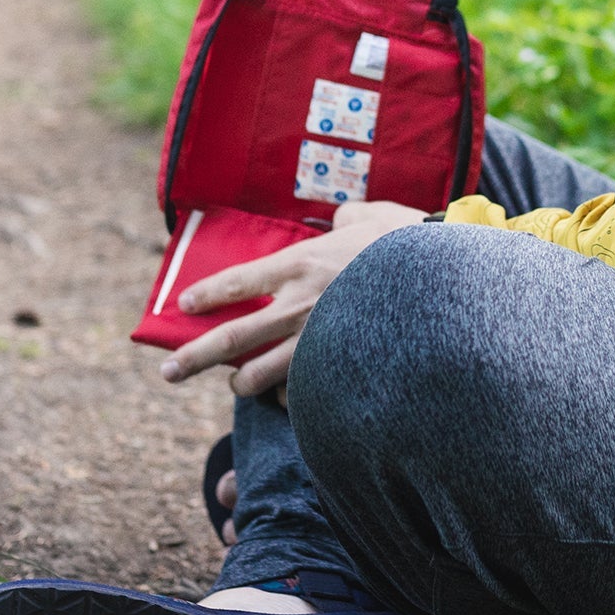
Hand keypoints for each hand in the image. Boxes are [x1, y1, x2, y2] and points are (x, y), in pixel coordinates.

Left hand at [161, 200, 426, 395]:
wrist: (446, 284)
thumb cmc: (411, 242)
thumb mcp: (372, 216)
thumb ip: (346, 218)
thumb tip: (339, 220)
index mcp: (301, 263)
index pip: (237, 281)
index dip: (206, 295)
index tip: (183, 306)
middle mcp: (300, 304)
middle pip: (234, 338)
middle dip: (195, 357)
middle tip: (168, 372)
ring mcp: (319, 342)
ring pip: (261, 375)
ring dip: (243, 383)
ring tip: (236, 385)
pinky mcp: (340, 369)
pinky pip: (303, 391)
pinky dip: (293, 396)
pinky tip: (290, 398)